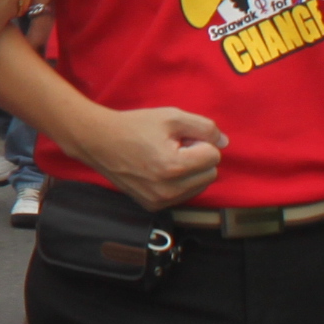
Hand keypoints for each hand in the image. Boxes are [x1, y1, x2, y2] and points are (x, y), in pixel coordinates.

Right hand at [71, 106, 227, 211]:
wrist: (98, 142)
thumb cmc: (134, 126)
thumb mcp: (171, 117)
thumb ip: (204, 127)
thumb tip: (225, 142)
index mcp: (175, 167)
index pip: (214, 155)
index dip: (198, 141)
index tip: (177, 137)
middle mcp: (169, 190)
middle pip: (210, 173)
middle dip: (197, 158)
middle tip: (172, 147)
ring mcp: (160, 201)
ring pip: (199, 186)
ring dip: (190, 172)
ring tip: (165, 158)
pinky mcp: (153, 206)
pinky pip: (183, 195)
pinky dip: (179, 182)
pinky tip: (160, 170)